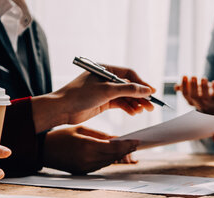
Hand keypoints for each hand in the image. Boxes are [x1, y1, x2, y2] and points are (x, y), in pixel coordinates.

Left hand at [32, 66, 155, 131]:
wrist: (62, 109)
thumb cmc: (80, 95)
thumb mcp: (107, 91)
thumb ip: (129, 89)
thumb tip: (147, 90)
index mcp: (105, 69)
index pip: (129, 74)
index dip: (142, 83)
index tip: (152, 93)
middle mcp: (106, 79)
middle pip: (129, 86)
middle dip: (140, 96)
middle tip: (151, 106)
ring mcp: (105, 91)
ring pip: (125, 96)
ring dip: (135, 103)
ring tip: (143, 111)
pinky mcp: (103, 102)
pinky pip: (120, 103)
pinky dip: (127, 108)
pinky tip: (133, 113)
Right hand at [43, 126, 138, 173]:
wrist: (42, 150)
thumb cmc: (60, 136)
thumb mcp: (81, 130)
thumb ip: (101, 135)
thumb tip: (118, 139)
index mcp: (87, 147)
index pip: (114, 147)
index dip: (128, 145)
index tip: (137, 142)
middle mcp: (87, 160)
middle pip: (114, 156)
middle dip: (126, 151)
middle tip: (135, 145)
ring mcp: (85, 168)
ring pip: (109, 162)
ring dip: (119, 156)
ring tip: (127, 150)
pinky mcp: (83, 172)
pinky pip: (101, 166)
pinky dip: (108, 160)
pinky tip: (113, 155)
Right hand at [175, 76, 213, 114]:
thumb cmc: (203, 95)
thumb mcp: (194, 92)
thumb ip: (186, 89)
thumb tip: (176, 87)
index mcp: (192, 100)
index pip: (186, 94)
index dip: (184, 85)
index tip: (184, 76)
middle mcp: (200, 103)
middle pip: (194, 96)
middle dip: (193, 86)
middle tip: (193, 76)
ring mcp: (209, 102)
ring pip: (205, 97)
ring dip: (204, 87)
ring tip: (203, 78)